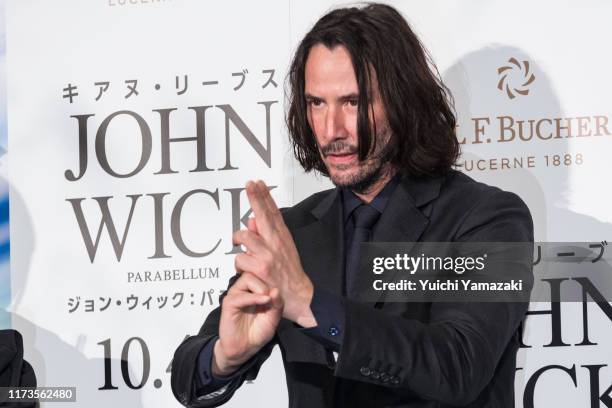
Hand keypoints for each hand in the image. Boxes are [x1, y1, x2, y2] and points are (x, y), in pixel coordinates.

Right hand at [213, 272, 282, 376]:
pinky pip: (240, 295)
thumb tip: (276, 289)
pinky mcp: (229, 304)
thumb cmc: (258, 332)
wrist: (246, 349)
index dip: (271, 278)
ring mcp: (236, 296)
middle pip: (253, 271)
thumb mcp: (274, 317)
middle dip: (266, 280)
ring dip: (260, 287)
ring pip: (246, 278)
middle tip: (272, 295)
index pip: (261, 273)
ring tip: (268, 299)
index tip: (280, 288)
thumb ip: (277, 303)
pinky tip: (264, 301)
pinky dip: (253, 297)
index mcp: (255, 291)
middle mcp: (244, 290)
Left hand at [233, 180, 315, 327]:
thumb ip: (266, 235)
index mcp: (282, 237)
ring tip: (238, 246)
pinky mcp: (261, 268)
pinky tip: (244, 269)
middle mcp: (276, 242)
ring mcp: (268, 254)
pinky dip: (239, 264)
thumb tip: (251, 220)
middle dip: (255, 198)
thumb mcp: (282, 251)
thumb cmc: (288, 273)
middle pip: (263, 215)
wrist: (299, 296)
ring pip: (245, 236)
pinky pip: (240, 258)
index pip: (272, 212)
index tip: (257, 182)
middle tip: (249, 184)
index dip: (264, 196)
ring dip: (238, 240)